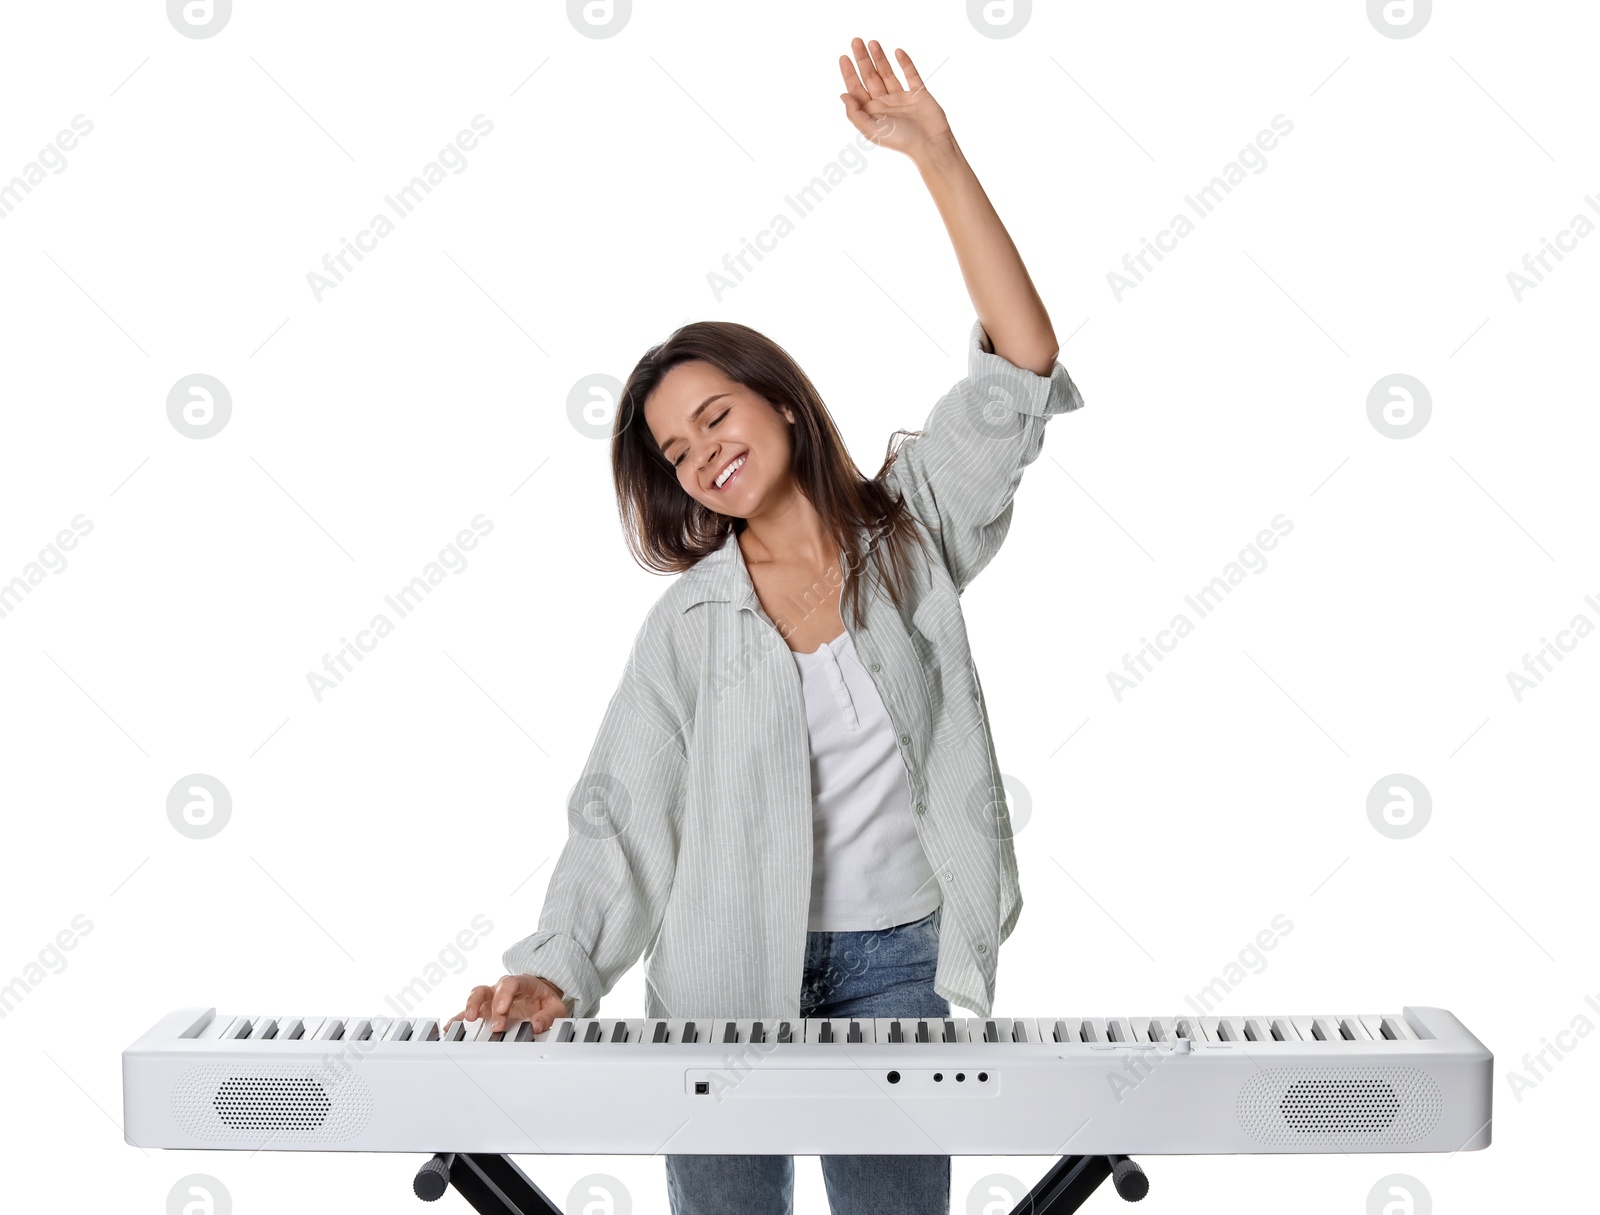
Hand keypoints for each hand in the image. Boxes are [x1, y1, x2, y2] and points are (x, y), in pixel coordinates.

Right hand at [443, 973, 571, 1034]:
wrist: (540, 993)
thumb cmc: (545, 999)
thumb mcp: (555, 1006)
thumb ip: (548, 1015)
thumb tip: (536, 1025)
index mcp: (521, 983)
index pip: (510, 983)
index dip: (504, 995)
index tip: (502, 1010)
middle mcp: (502, 988)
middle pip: (488, 989)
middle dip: (487, 1006)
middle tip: (493, 1025)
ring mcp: (491, 996)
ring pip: (476, 995)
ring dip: (469, 1007)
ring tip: (467, 1021)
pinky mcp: (484, 1007)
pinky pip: (468, 1010)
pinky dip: (459, 1018)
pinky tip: (451, 1027)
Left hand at [838, 37, 951, 160]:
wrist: (930, 144)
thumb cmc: (901, 141)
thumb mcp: (871, 129)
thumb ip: (855, 113)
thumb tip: (843, 95)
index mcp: (872, 112)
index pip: (857, 89)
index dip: (849, 73)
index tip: (844, 57)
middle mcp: (885, 104)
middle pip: (870, 77)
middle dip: (862, 59)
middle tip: (856, 41)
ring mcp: (901, 98)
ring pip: (887, 73)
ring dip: (880, 58)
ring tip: (872, 42)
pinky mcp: (918, 93)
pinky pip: (910, 74)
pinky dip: (905, 63)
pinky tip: (897, 52)